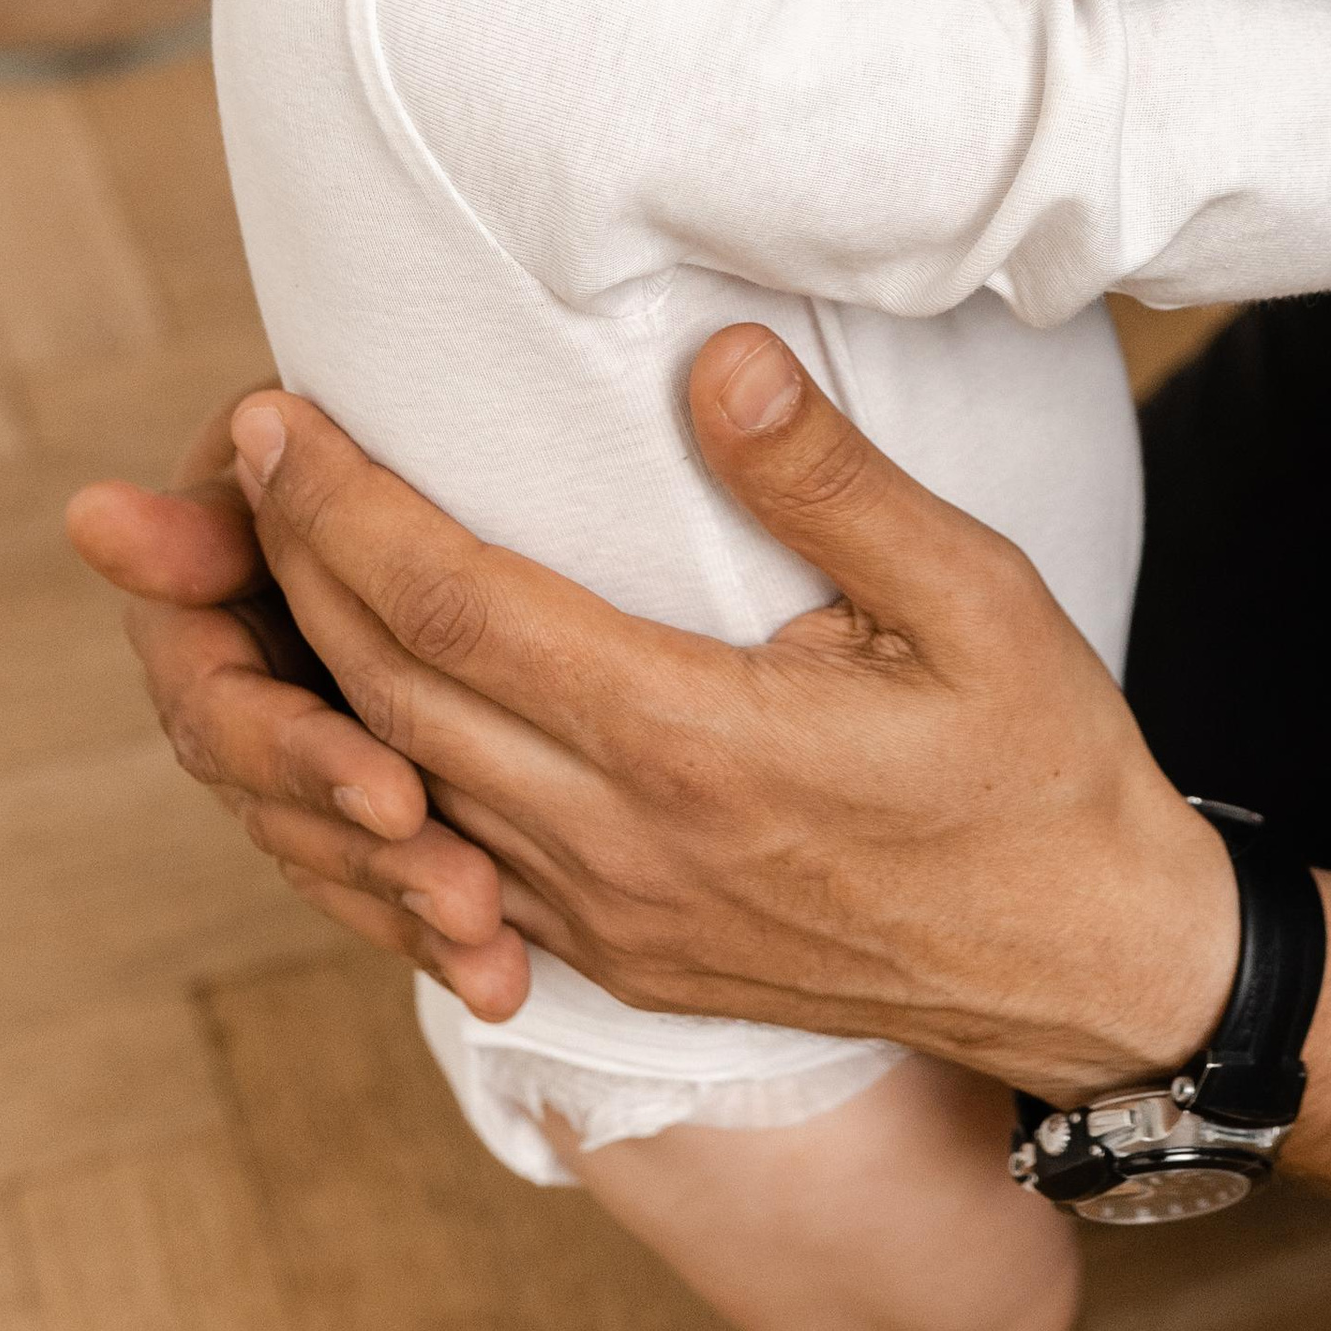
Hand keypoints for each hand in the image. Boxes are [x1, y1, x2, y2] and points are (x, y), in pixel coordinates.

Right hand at [65, 408, 531, 1016]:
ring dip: (403, 899)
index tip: (397, 797)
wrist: (456, 435)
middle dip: (373, 849)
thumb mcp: (316, 447)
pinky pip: (375, 879)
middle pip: (277, 789)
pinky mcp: (361, 790)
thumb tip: (119, 500)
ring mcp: (291, 739)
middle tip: (471, 893)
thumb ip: (225, 501)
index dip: (300, 752)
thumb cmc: (391, 423)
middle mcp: (236, 671)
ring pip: (326, 844)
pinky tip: (498, 978)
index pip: (220, 696)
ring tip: (493, 943)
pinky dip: (426, 929)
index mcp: (205, 587)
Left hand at [225, 326, 1240, 1098]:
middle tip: (244, 453)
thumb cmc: (1038, 767)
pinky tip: (368, 692)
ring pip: (404, 780)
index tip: (275, 419)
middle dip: (296, 565)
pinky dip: (384, 763)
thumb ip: (830, 479)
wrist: (1086, 970)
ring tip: (282, 547)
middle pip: (391, 693)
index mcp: (694, 744)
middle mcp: (622, 843)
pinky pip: (456, 852)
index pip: (457, 612)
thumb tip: (713, 360)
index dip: (344, 510)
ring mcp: (610, 917)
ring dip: (323, 661)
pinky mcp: (619, 957)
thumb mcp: (974, 595)